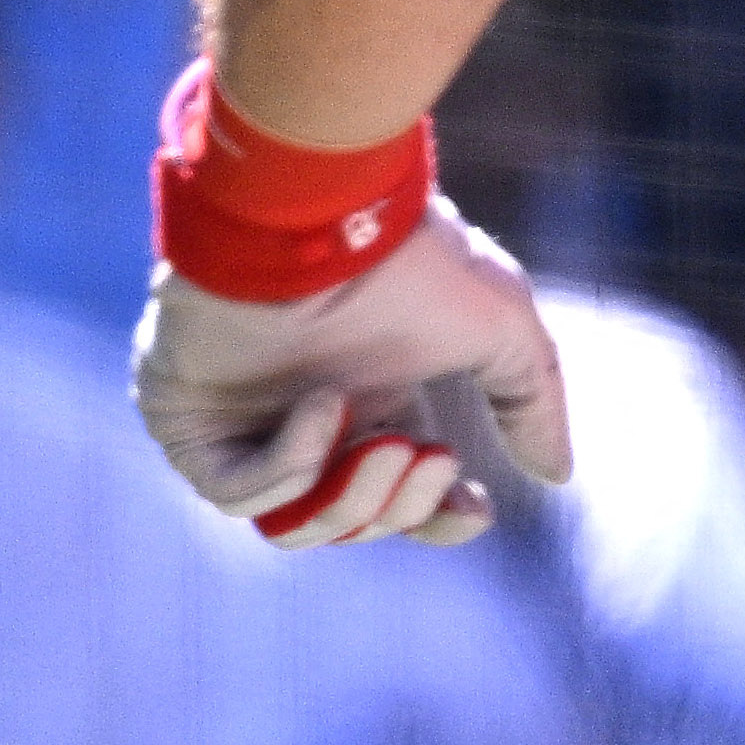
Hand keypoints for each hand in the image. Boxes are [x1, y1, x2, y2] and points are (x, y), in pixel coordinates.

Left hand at [134, 203, 574, 546]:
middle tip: (428, 454)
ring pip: (290, 524)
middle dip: (402, 507)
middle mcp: (305, 424)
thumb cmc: (412, 262)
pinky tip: (322, 402)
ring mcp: (242, 428)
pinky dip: (289, 463)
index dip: (436, 519)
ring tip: (387, 442)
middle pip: (351, 524)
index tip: (477, 506)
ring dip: (352, 498)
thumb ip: (532, 403)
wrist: (327, 220)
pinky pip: (234, 493)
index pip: (396, 503)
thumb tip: (556, 474)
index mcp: (373, 405)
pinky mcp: (188, 425)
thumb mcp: (502, 331)